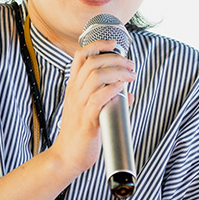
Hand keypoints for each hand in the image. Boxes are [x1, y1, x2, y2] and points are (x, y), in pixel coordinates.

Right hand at [48, 39, 134, 176]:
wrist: (67, 156)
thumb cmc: (80, 134)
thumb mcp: (91, 111)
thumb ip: (109, 100)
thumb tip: (130, 95)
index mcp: (74, 88)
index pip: (81, 57)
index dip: (97, 44)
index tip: (114, 42)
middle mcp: (74, 93)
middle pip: (91, 62)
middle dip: (114, 58)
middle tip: (131, 64)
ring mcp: (79, 106)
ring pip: (95, 77)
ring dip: (117, 72)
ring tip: (131, 76)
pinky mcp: (87, 120)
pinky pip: (97, 99)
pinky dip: (111, 90)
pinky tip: (121, 88)